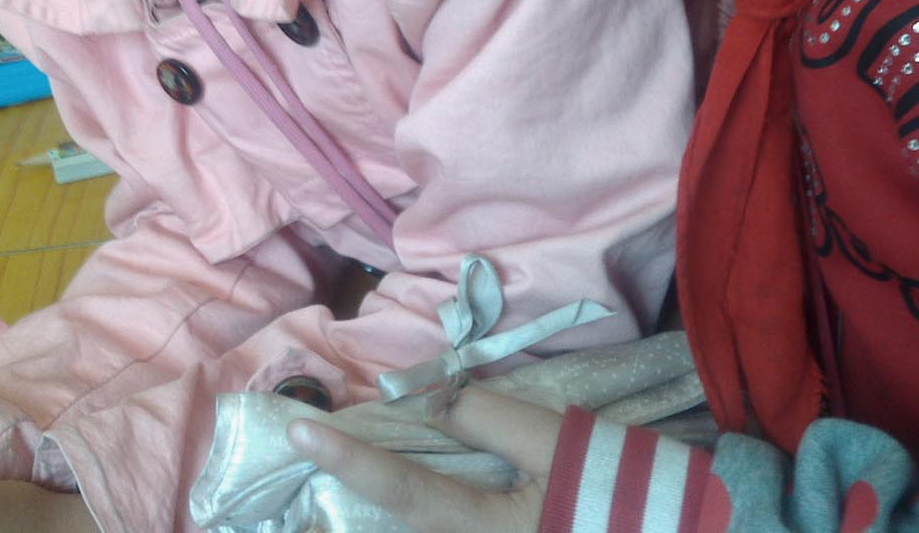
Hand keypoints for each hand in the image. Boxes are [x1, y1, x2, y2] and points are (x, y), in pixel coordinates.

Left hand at [286, 387, 563, 532]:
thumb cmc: (620, 490)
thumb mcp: (554, 439)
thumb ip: (484, 416)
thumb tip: (424, 399)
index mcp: (487, 531)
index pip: (400, 489)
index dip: (346, 458)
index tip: (298, 432)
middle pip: (401, 530)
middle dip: (351, 499)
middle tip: (311, 459)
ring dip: (384, 512)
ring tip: (330, 494)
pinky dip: (420, 518)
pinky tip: (408, 499)